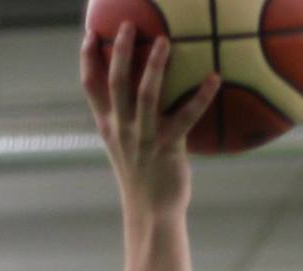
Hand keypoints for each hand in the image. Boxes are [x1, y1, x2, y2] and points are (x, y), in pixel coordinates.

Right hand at [80, 21, 220, 217]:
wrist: (152, 213)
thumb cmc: (144, 178)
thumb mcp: (126, 147)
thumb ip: (127, 122)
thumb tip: (139, 95)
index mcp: (109, 127)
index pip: (90, 87)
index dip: (88, 59)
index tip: (91, 33)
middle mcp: (122, 129)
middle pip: (116, 82)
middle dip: (121, 51)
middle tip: (129, 25)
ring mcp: (144, 138)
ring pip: (146, 94)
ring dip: (155, 65)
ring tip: (165, 41)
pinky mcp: (168, 148)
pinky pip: (187, 117)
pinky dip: (201, 96)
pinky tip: (214, 78)